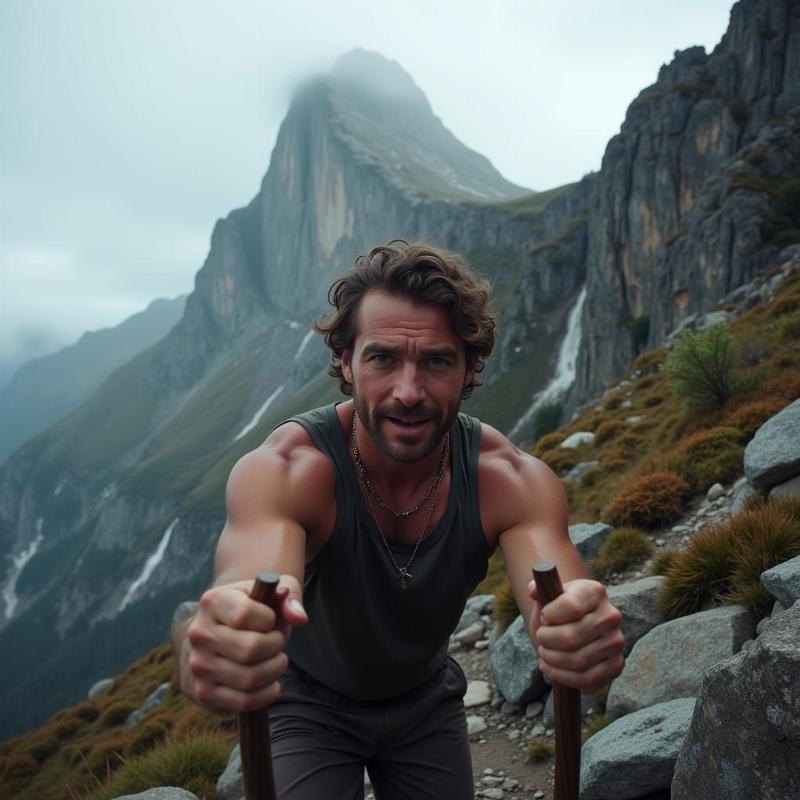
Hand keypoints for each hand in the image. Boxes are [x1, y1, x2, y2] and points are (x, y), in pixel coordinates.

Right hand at [185, 574, 307, 714]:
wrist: (223, 630)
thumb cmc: (255, 609)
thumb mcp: (273, 592)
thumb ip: (290, 598)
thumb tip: (299, 618)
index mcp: (213, 602)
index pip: (245, 615)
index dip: (269, 619)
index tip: (271, 620)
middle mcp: (199, 634)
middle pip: (250, 649)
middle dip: (276, 646)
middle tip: (277, 642)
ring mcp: (199, 665)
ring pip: (249, 678)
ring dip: (274, 670)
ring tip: (276, 660)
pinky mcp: (204, 692)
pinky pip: (243, 701)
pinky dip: (266, 694)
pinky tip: (271, 682)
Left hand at [528, 578, 623, 694]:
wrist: (579, 625)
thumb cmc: (560, 610)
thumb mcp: (550, 595)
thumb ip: (540, 590)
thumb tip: (533, 590)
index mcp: (594, 592)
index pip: (571, 606)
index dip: (549, 615)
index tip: (543, 618)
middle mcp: (610, 616)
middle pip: (571, 637)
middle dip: (546, 641)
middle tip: (540, 639)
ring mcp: (615, 642)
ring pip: (577, 661)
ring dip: (552, 660)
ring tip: (544, 654)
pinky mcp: (616, 665)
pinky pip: (586, 679)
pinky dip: (563, 677)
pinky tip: (551, 668)